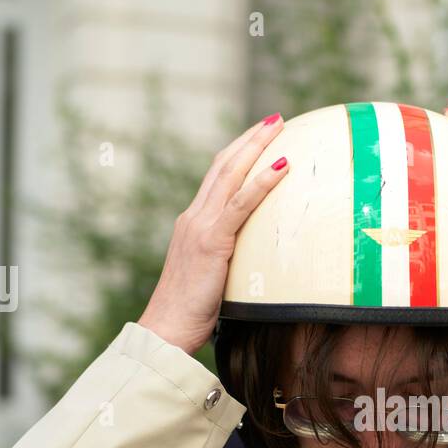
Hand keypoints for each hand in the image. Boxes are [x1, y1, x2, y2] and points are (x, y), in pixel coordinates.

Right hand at [138, 113, 289, 352]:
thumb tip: (254, 261)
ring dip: (257, 147)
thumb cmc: (189, 313)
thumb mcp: (211, 278)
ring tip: (280, 127)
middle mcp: (194, 217)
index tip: (259, 138)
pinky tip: (282, 166)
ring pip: (231, 175)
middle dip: (250, 139)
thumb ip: (226, 261)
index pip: (217, 178)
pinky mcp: (212, 241)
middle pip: (224, 165)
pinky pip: (240, 205)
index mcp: (192, 223)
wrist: (166, 328)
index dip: (238, 154)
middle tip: (275, 119)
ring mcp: (201, 226)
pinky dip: (262, 182)